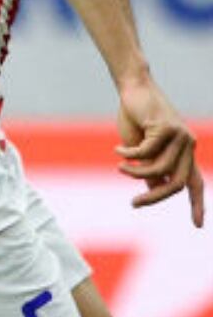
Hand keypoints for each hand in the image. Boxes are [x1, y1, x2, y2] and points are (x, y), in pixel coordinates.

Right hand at [116, 77, 203, 226]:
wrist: (135, 90)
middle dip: (154, 197)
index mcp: (184, 153)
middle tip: (134, 204)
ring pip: (158, 169)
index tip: (198, 226)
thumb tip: (153, 189)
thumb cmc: (136, 118)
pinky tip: (118, 149)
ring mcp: (181, 137)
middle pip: (177, 183)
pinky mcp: (167, 129)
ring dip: (135, 173)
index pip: (195, 183)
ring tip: (120, 167)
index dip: (197, 205)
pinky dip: (128, 154)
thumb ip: (149, 168)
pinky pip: (145, 153)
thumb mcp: (141, 150)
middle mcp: (188, 146)